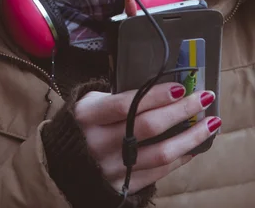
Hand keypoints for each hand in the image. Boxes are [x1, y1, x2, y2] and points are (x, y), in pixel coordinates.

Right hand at [74, 83, 219, 193]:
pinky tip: (194, 146)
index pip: (127, 104)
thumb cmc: (85, 123)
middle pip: (148, 126)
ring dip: (190, 137)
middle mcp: (98, 143)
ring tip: (210, 124)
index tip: (182, 86)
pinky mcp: (122, 186)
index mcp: (88, 116)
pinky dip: (180, 158)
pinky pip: (158, 172)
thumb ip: (120, 96)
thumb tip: (163, 90)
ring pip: (160, 153)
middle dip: (181, 110)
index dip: (156, 95)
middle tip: (204, 97)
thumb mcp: (91, 102)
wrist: (63, 161)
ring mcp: (111, 168)